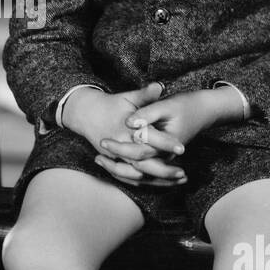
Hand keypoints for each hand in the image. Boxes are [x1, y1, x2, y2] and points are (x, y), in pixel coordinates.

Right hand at [66, 83, 186, 187]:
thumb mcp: (128, 97)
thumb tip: (159, 86)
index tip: (182, 147)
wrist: (87, 115)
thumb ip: (145, 95)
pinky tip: (165, 183)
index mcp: (126, 129)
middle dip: (164, 170)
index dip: (165, 143)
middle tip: (183, 173)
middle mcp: (120, 145)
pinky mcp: (115, 163)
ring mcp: (116, 157)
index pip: (148, 138)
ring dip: (159, 179)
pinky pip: (132, 178)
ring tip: (179, 180)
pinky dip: (148, 182)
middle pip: (143, 162)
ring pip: (138, 174)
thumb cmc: (111, 105)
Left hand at [100, 90, 239, 168]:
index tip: (103, 141)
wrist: (204, 111)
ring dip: (120, 170)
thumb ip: (147, 112)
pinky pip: (144, 173)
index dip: (120, 146)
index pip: (139, 150)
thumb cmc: (185, 105)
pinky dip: (128, 172)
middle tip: (97, 153)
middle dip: (116, 160)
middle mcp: (167, 155)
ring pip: (140, 174)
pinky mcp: (164, 159)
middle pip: (138, 165)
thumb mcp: (166, 105)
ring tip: (99, 160)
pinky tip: (112, 166)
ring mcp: (166, 159)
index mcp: (167, 142)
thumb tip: (128, 121)